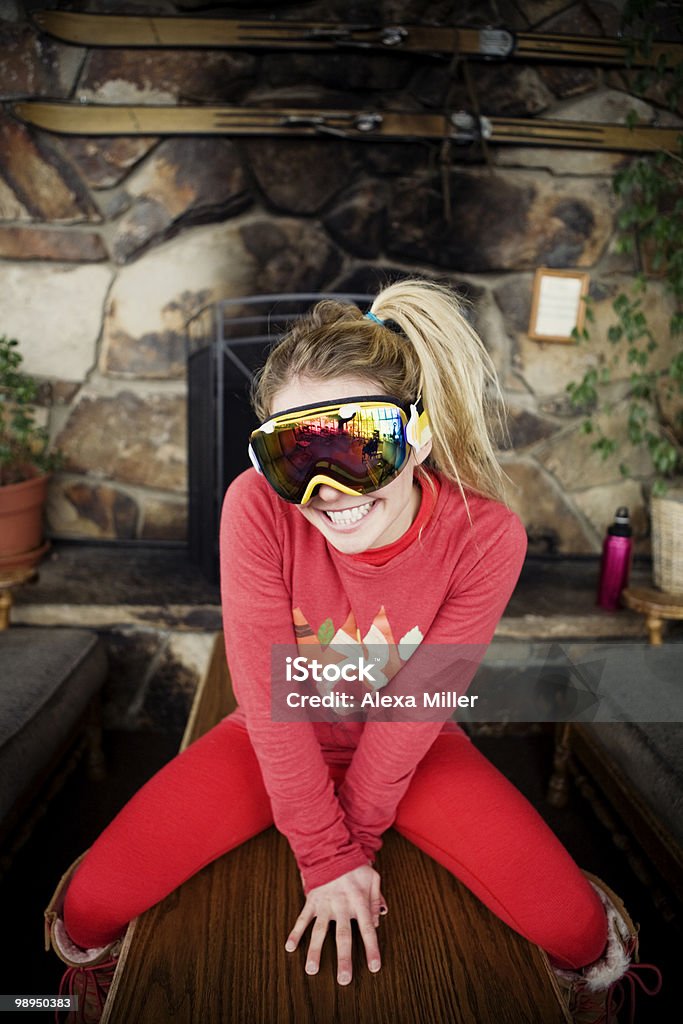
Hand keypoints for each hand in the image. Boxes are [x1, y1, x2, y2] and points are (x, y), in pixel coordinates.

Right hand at [285, 864, 387, 984]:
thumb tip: (378, 921)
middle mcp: (342, 905)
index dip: (371, 949)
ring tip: (311, 970)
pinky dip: (295, 932)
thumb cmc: (355, 866)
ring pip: (320, 931)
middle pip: (343, 936)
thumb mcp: (373, 878)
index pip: (368, 929)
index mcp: (359, 901)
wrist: (332, 849)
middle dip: (343, 959)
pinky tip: (290, 947)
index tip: (374, 967)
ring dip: (315, 951)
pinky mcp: (311, 901)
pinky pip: (302, 918)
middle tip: (343, 980)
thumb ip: (376, 899)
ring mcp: (325, 904)